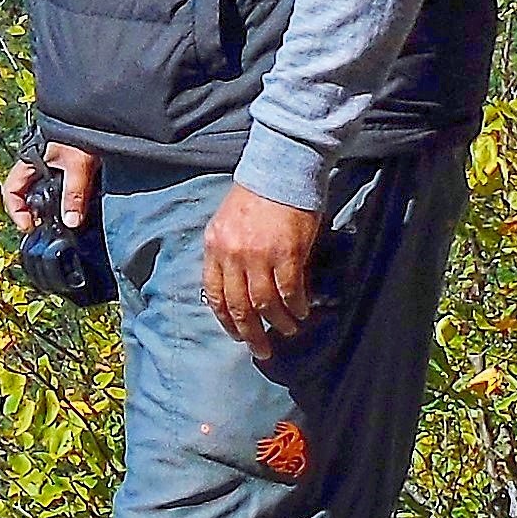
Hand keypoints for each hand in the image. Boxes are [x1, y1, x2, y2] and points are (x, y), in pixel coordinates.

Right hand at [0, 140, 100, 235]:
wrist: (98, 111)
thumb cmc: (80, 131)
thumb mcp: (77, 165)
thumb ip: (74, 194)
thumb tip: (71, 222)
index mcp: (30, 161)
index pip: (12, 190)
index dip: (16, 210)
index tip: (30, 226)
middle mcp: (37, 163)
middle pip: (26, 194)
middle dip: (34, 213)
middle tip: (46, 228)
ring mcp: (52, 164)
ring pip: (44, 191)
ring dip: (51, 207)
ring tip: (62, 221)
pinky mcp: (68, 164)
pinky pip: (60, 187)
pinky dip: (65, 199)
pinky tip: (75, 207)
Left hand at [200, 182, 323, 356]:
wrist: (281, 167)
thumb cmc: (256, 194)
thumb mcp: (229, 222)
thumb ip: (229, 253)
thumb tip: (240, 288)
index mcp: (214, 246)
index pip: (215, 294)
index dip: (226, 320)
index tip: (236, 334)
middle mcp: (232, 254)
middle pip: (238, 306)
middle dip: (250, 333)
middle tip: (261, 350)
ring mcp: (259, 255)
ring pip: (265, 304)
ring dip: (278, 323)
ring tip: (288, 331)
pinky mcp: (286, 253)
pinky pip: (289, 291)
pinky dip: (296, 306)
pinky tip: (302, 312)